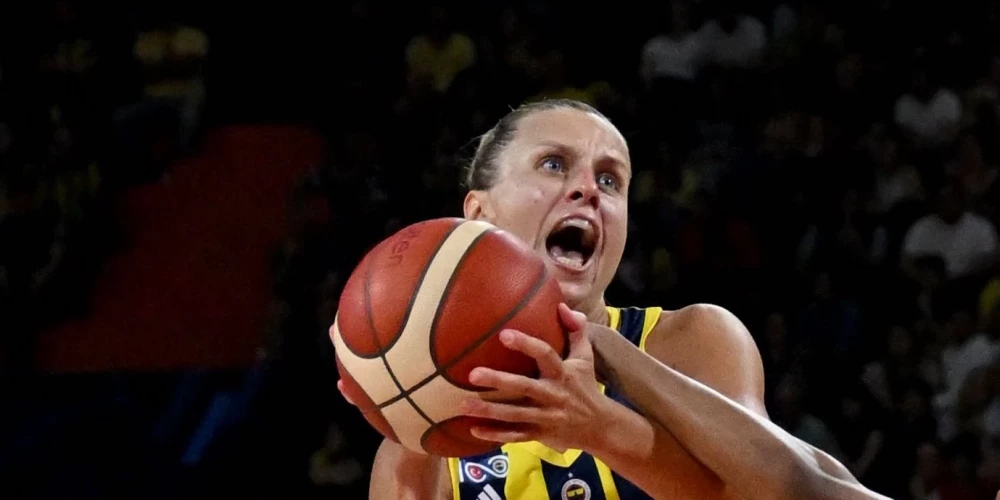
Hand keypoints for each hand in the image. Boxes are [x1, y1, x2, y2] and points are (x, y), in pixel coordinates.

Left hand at [458, 303, 614, 452]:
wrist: (599, 426)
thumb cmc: (585, 386)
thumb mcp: (585, 358)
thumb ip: (575, 330)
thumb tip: (561, 305)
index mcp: (563, 373)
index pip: (546, 355)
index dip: (526, 344)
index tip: (503, 334)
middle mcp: (554, 395)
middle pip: (524, 386)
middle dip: (499, 381)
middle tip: (472, 374)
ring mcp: (546, 417)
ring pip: (515, 414)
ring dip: (490, 411)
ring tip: (463, 404)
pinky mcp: (539, 434)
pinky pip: (515, 436)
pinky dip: (495, 434)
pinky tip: (473, 429)